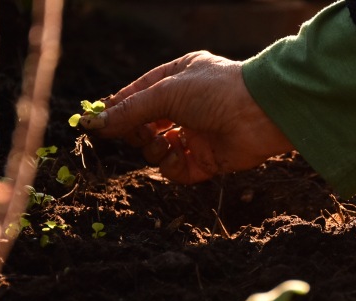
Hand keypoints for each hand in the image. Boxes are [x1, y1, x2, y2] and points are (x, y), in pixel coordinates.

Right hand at [88, 51, 293, 183]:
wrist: (261, 115)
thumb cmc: (217, 91)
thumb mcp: (166, 93)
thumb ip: (130, 110)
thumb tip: (94, 125)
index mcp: (179, 78)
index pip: (138, 94)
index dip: (118, 109)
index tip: (98, 122)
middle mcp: (187, 105)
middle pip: (144, 124)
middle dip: (135, 130)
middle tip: (136, 132)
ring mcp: (197, 133)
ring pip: (157, 148)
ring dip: (152, 148)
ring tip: (161, 142)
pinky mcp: (207, 160)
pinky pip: (177, 169)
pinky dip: (171, 165)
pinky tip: (175, 154)